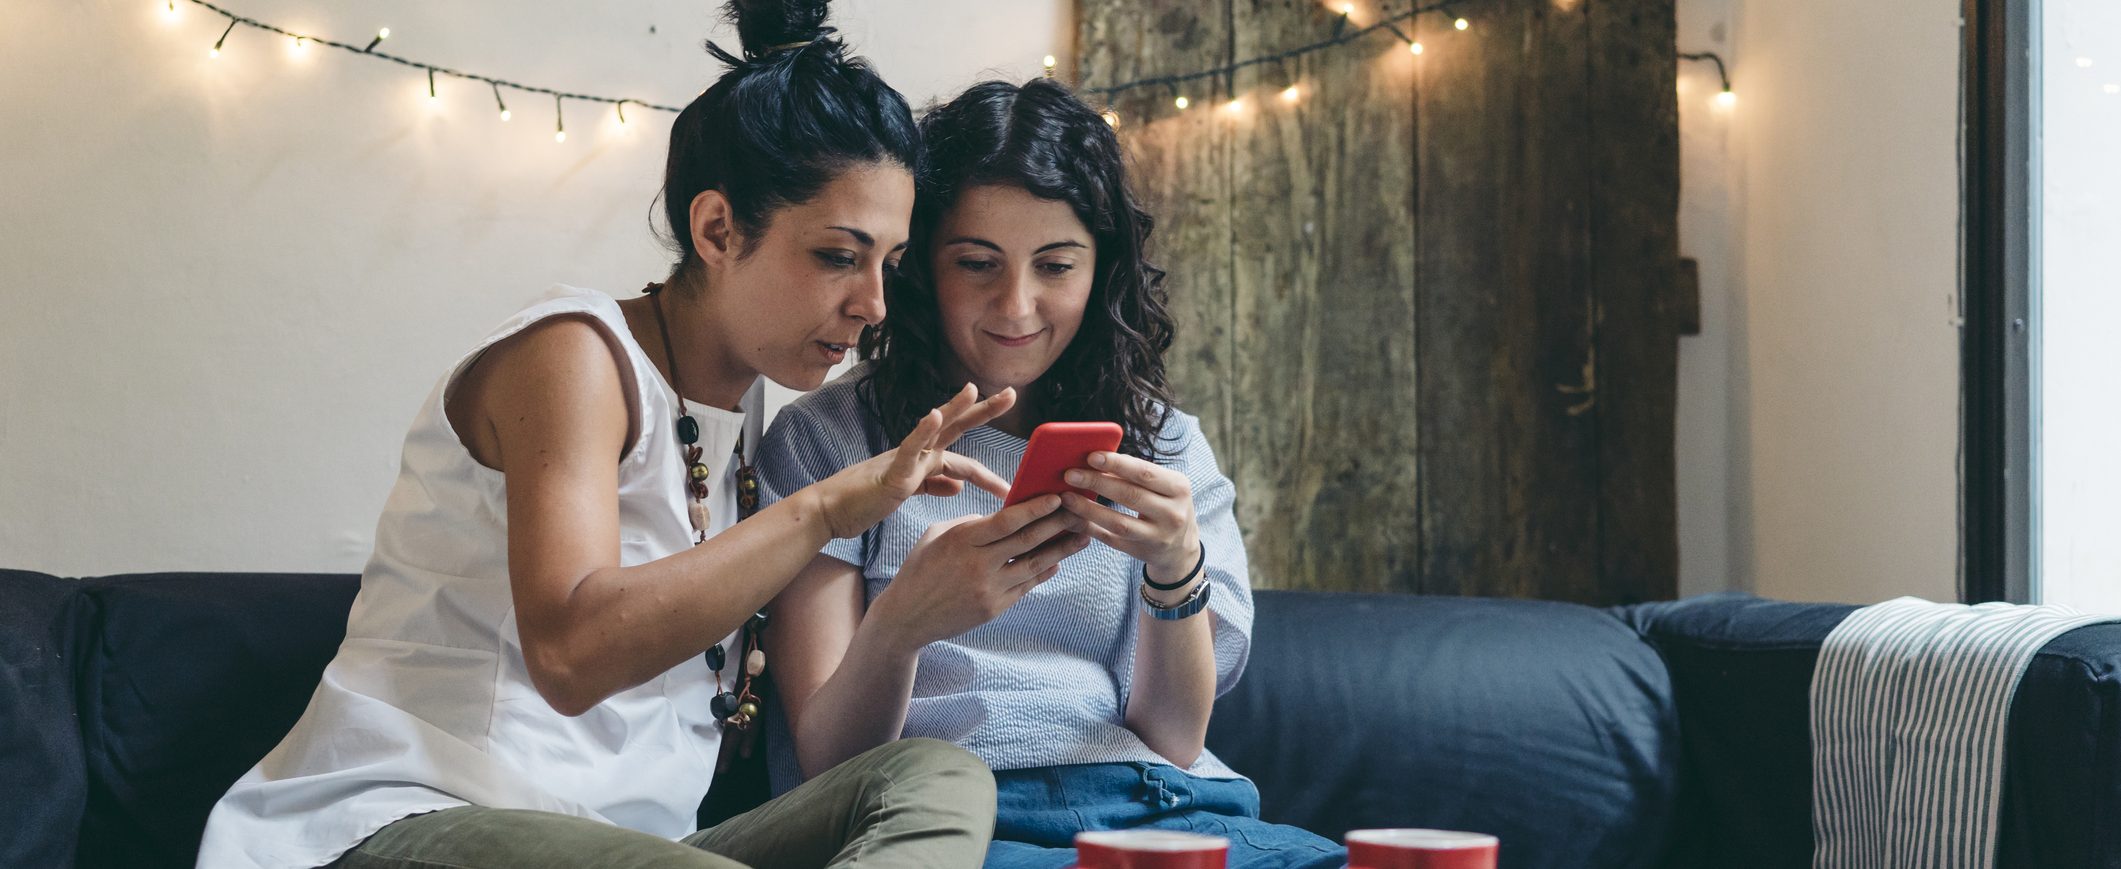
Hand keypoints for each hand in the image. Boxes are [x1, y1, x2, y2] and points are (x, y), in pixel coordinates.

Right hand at [813, 385, 1014, 538]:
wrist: (830, 511)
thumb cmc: (864, 501)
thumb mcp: (907, 492)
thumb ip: (933, 485)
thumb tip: (959, 486)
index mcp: (923, 464)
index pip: (962, 463)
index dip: (988, 473)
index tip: (1013, 483)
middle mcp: (916, 455)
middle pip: (956, 428)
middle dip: (985, 411)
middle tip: (1012, 395)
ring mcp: (904, 460)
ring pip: (934, 429)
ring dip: (955, 408)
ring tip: (975, 390)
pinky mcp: (891, 472)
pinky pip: (908, 448)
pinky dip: (921, 431)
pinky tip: (933, 414)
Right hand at [866, 496, 1091, 650]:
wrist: (907, 618)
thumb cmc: (920, 569)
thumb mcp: (937, 536)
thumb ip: (971, 523)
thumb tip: (1005, 517)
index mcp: (962, 540)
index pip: (1006, 521)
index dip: (1035, 508)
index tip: (1056, 496)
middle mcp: (978, 565)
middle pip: (1027, 541)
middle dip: (1057, 523)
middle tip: (1080, 511)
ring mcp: (988, 590)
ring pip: (1034, 565)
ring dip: (1061, 549)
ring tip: (1082, 536)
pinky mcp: (994, 608)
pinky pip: (1027, 586)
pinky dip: (1044, 571)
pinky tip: (1058, 561)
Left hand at [1057, 452, 1201, 596]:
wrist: (1181, 547)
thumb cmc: (1165, 505)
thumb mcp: (1164, 487)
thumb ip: (1135, 474)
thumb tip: (1096, 458)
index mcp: (1179, 488)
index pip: (1145, 473)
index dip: (1117, 464)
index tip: (1091, 456)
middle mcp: (1173, 513)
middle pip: (1130, 495)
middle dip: (1097, 483)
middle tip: (1070, 474)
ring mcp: (1158, 536)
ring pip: (1119, 522)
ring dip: (1089, 509)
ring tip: (1066, 497)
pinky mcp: (1141, 552)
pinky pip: (1111, 540)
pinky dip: (1089, 528)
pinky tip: (1071, 518)